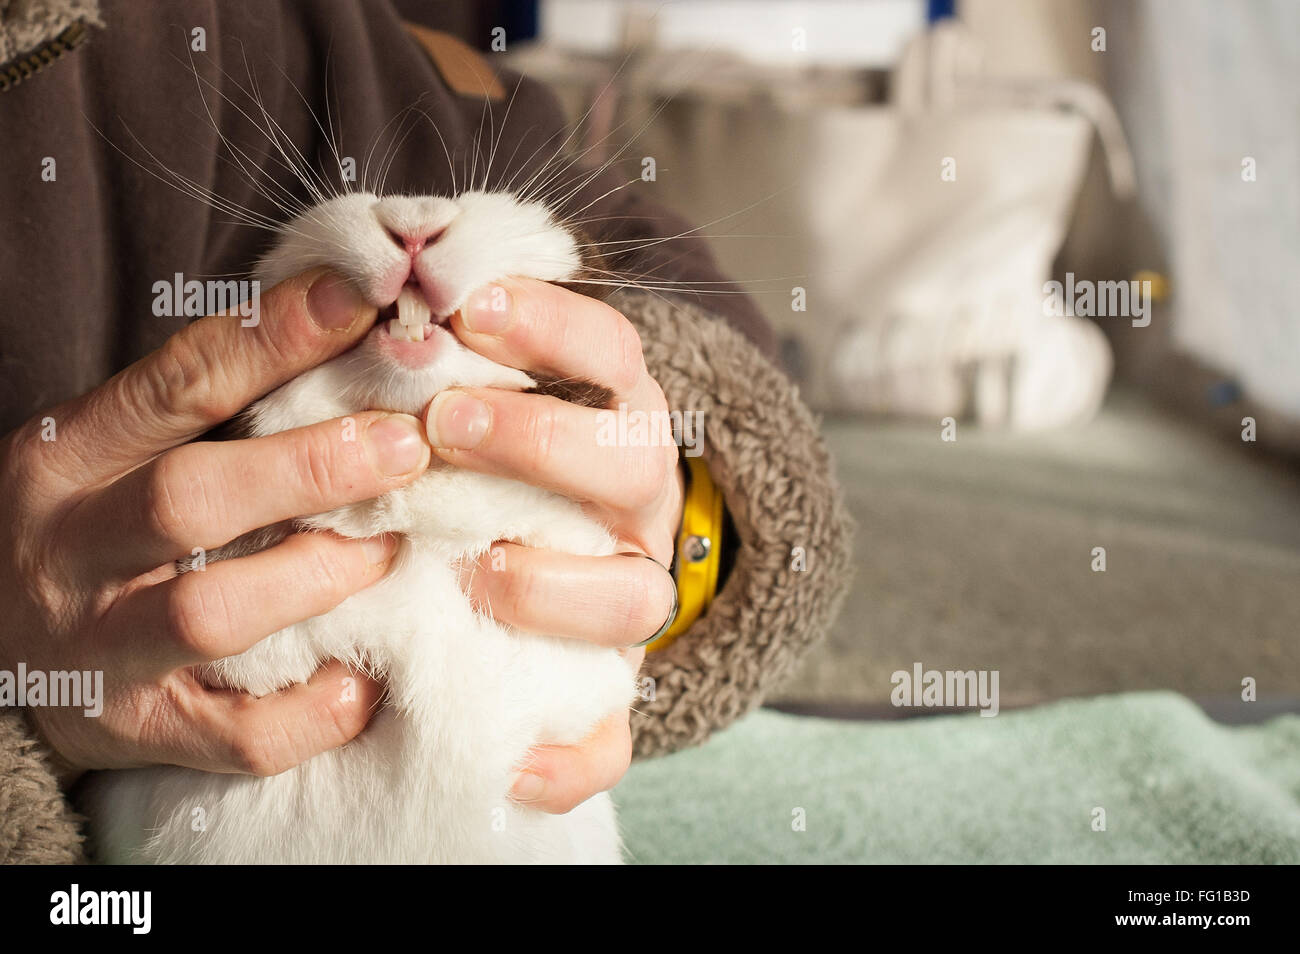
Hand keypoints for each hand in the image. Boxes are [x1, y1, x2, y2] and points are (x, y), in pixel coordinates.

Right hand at [0, 269, 432, 778]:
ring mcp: (103, 650)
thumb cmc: (89, 527)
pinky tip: (364, 675)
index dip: (275, 338)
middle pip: (191, 500)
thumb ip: (209, 403)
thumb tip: (355, 325)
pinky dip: (315, 709)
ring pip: (214, 615)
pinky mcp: (142, 731)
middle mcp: (73, 551)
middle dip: (311, 468)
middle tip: (407, 446)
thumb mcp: (114, 450)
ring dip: (320, 578)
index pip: (177, 384)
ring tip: (391, 551)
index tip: (362, 301)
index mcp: (68, 457)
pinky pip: (240, 736)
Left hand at [430, 278, 682, 811]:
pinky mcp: (605, 694)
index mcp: (607, 420)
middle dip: (544, 438)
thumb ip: (433, 349)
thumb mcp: (462, 400)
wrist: (523, 587)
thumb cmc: (471, 473)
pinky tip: (507, 762)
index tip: (465, 305)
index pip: (612, 353)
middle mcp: (632, 507)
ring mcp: (626, 598)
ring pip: (638, 599)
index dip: (552, 324)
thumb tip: (354, 274)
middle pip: (634, 463)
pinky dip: (569, 757)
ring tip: (476, 572)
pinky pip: (611, 740)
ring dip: (558, 583)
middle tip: (449, 421)